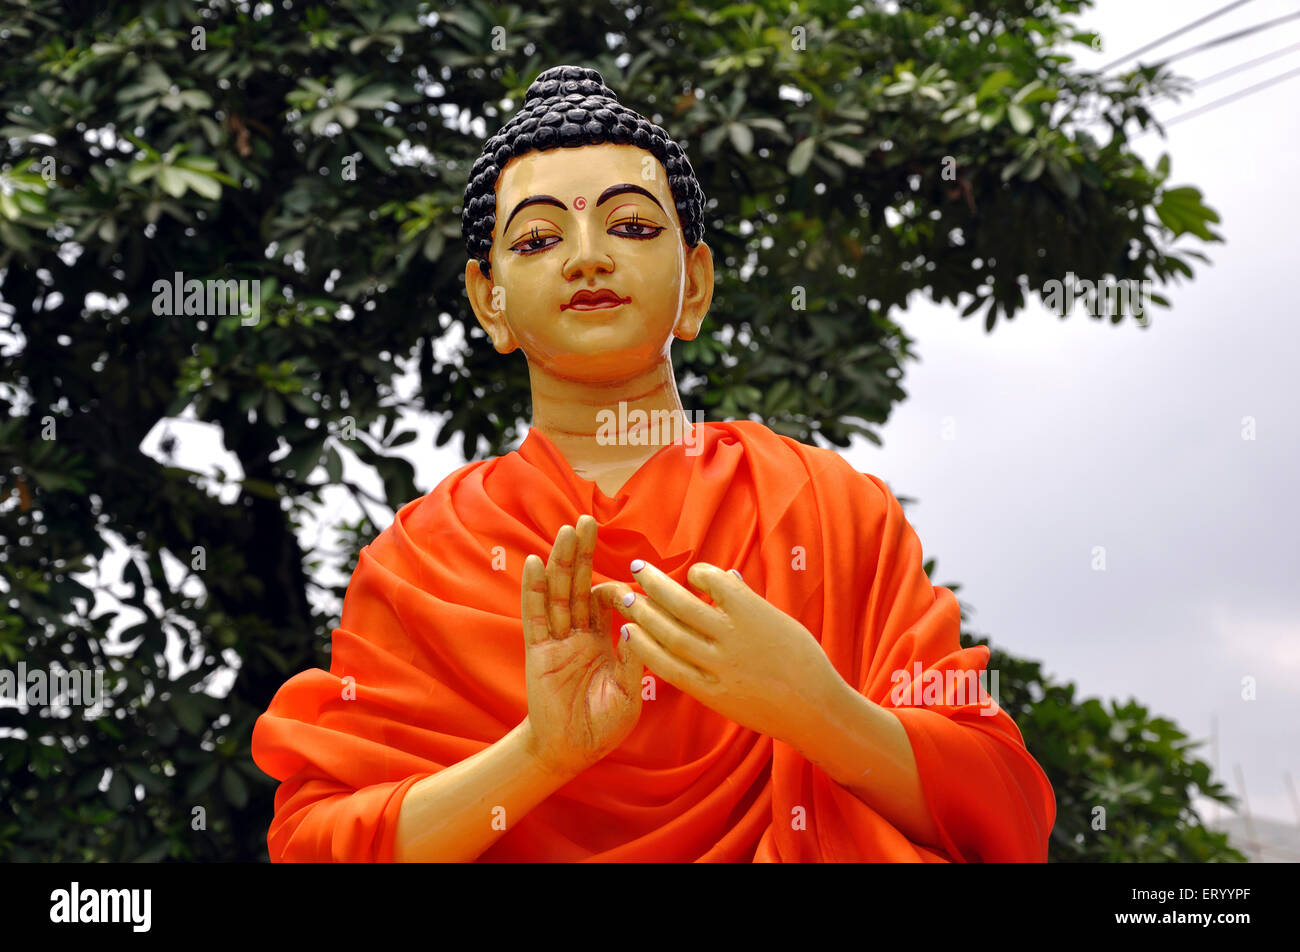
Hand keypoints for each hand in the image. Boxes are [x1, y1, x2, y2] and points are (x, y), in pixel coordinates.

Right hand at [520, 515, 643, 776]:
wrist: (573, 751)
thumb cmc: (604, 724)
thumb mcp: (630, 691)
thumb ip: (635, 659)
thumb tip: (637, 625)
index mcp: (602, 641)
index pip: (606, 601)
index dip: (616, 586)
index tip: (632, 578)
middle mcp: (577, 634)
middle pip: (578, 585)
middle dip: (583, 553)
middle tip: (587, 520)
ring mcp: (556, 640)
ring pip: (559, 593)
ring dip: (562, 561)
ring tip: (567, 530)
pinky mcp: (538, 650)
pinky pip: (536, 615)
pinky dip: (534, 589)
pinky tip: (536, 562)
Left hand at [610, 561, 839, 744]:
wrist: (814, 707)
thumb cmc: (802, 659)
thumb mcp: (779, 620)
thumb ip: (747, 600)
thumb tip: (724, 578)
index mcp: (751, 611)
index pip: (712, 579)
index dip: (696, 573)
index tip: (690, 573)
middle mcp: (730, 635)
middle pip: (681, 604)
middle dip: (654, 583)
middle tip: (636, 566)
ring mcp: (719, 665)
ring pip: (670, 634)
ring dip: (643, 614)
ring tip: (624, 597)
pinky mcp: (711, 692)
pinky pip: (671, 668)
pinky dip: (646, 650)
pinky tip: (630, 635)